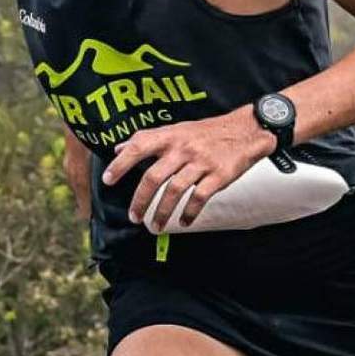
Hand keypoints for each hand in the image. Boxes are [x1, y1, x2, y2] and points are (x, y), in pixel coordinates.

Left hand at [101, 110, 274, 231]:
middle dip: (140, 200)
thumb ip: (148, 140)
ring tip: (155, 226)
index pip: (139, 146)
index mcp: (170, 135)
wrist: (246, 130)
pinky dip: (189, 213)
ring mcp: (202, 162)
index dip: (121, 162)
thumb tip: (117, 148)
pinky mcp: (219, 175)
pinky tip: (183, 222)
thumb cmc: (207, 132)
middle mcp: (183, 148)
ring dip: (162, 212)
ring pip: (175, 191)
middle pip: (154, 176)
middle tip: (134, 217)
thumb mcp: (176, 129)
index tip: (108, 180)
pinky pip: (199, 197)